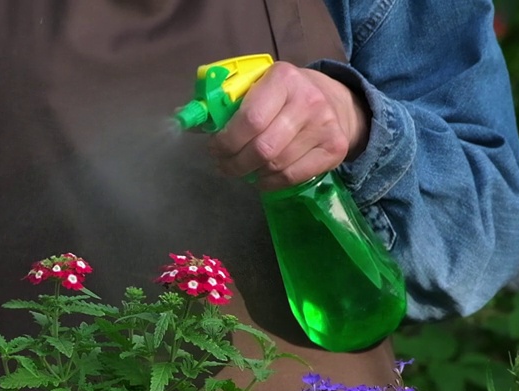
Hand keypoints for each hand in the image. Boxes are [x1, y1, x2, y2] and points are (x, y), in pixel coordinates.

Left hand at [207, 62, 369, 190]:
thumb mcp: (257, 85)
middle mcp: (307, 100)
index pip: (250, 119)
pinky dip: (270, 183)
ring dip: (250, 174)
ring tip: (241, 169)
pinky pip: (293, 177)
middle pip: (262, 148)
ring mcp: (324, 126)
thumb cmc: (284, 94)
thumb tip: (182, 118)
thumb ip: (223, 102)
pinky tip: (261, 177)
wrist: (336, 101)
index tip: (215, 147)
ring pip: (276, 165)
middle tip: (224, 164)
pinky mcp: (334, 149)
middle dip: (234, 162)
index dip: (226, 140)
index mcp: (283, 78)